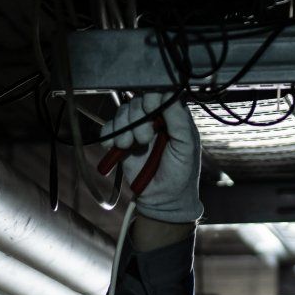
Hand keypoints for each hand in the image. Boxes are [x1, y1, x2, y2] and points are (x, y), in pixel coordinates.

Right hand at [101, 92, 202, 222]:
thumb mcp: (186, 145)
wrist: (164, 200)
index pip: (159, 94)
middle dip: (137, 119)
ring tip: (129, 145)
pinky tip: (115, 146)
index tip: (150, 107)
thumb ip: (178, 119)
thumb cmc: (181, 173)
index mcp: (173, 117)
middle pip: (137, 101)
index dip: (151, 97)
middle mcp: (154, 120)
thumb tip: (167, 93)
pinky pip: (109, 129)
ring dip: (123, 127)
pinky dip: (109, 134)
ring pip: (122, 113)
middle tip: (144, 139)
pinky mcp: (121, 142)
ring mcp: (136, 130)